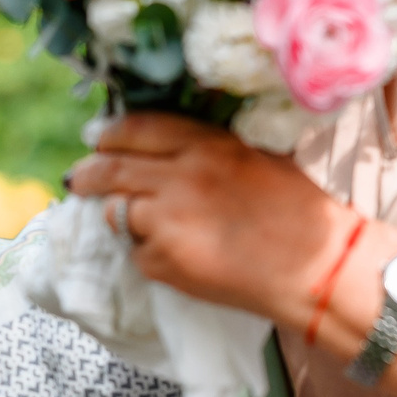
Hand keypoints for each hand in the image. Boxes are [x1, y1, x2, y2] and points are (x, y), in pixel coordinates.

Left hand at [65, 111, 356, 332]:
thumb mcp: (256, 158)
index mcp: (207, 145)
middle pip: (111, 169)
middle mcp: (179, 176)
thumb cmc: (300, 211)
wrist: (318, 268)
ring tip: (134, 221)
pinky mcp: (162, 260)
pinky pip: (137, 253)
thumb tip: (161, 150)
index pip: (138, 128)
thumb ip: (207, 150)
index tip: (98, 139)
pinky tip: (175, 255)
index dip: (111, 134)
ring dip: (121, 217)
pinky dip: (148, 254)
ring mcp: (166, 220)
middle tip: (77, 178)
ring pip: (118, 213)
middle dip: (87, 173)